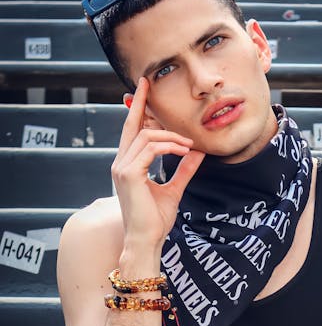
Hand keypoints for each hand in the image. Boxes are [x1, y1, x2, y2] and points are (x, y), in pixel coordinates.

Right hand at [112, 77, 204, 249]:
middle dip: (141, 103)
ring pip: (147, 137)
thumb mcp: (174, 190)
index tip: (143, 89)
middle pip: (133, 126)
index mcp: (127, 166)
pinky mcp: (129, 174)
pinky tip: (185, 152)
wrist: (147, 241)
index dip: (136, 109)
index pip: (131, 131)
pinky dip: (170, 147)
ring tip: (190, 145)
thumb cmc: (156, 221)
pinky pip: (150, 148)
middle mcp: (120, 163)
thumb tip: (197, 153)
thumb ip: (184, 170)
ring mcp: (121, 168)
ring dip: (171, 137)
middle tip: (150, 84)